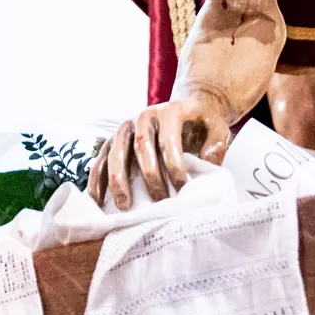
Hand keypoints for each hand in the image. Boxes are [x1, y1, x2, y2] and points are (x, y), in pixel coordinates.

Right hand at [90, 96, 231, 209]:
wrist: (186, 108)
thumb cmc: (202, 123)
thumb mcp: (218, 126)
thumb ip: (217, 143)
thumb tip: (207, 163)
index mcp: (168, 111)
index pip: (168, 140)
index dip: (174, 165)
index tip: (183, 188)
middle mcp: (143, 116)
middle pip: (141, 146)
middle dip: (149, 176)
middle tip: (159, 201)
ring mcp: (125, 128)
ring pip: (116, 153)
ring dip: (118, 181)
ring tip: (124, 206)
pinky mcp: (113, 140)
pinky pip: (101, 160)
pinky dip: (97, 180)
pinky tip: (97, 200)